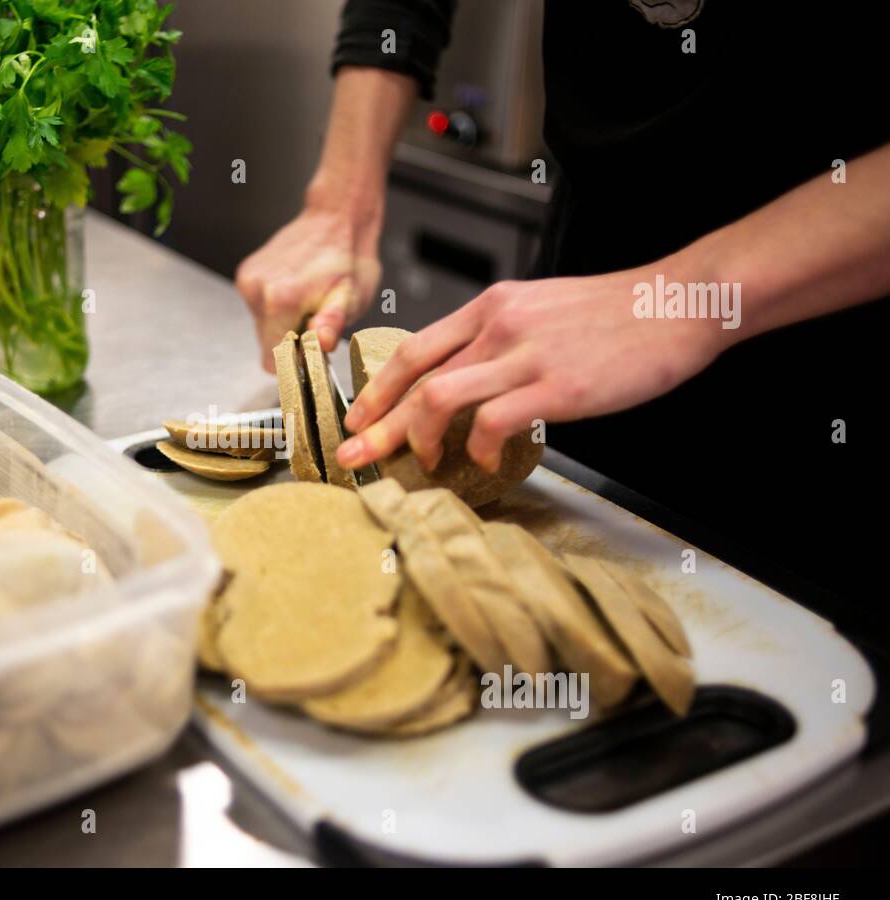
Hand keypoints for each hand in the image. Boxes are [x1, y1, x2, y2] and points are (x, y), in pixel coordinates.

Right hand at [235, 204, 381, 371]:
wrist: (336, 217)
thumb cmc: (348, 257)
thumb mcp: (351, 297)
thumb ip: (331, 324)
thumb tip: (320, 343)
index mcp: (280, 300)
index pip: (273, 361)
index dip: (295, 361)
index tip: (312, 348)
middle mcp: (256, 290)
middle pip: (267, 344)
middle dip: (291, 340)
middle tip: (316, 318)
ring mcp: (248, 280)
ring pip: (263, 327)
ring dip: (285, 323)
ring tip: (309, 300)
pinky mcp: (246, 273)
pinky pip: (259, 308)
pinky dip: (277, 307)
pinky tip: (297, 289)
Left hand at [338, 266, 727, 473]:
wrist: (677, 303)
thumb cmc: (615, 315)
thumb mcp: (541, 310)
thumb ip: (499, 338)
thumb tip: (467, 378)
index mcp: (492, 306)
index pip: (415, 349)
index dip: (379, 389)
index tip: (360, 420)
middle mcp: (498, 325)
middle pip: (415, 378)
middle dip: (376, 422)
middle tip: (354, 455)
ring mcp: (525, 354)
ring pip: (440, 398)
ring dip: (420, 439)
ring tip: (423, 463)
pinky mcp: (556, 386)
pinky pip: (493, 423)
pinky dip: (479, 449)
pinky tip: (484, 462)